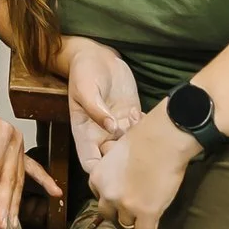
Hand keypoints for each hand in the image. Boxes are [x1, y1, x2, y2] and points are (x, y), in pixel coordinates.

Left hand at [0, 75, 51, 228]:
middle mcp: (13, 138)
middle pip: (9, 176)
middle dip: (4, 202)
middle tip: (1, 223)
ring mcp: (17, 145)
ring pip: (17, 178)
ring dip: (15, 201)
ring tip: (12, 222)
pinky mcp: (15, 150)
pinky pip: (30, 168)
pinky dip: (42, 180)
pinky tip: (55, 192)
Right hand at [62, 38, 142, 174]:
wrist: (98, 55)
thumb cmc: (84, 71)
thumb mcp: (85, 88)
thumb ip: (96, 109)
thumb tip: (111, 128)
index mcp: (84, 132)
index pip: (90, 164)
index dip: (101, 174)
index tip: (116, 170)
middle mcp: (101, 134)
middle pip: (113, 163)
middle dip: (126, 163)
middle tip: (136, 148)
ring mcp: (117, 127)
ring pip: (130, 149)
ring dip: (138, 143)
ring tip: (137, 122)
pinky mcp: (130, 117)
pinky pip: (140, 132)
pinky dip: (145, 129)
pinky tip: (141, 115)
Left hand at [87, 103, 199, 228]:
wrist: (161, 141)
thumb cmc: (141, 138)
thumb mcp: (115, 152)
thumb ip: (111, 168)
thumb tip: (115, 173)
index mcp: (97, 177)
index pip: (99, 196)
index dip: (112, 196)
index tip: (123, 192)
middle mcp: (107, 194)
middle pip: (108, 214)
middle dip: (120, 210)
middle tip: (135, 203)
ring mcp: (126, 205)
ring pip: (126, 223)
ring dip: (136, 217)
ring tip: (148, 207)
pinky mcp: (146, 213)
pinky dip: (149, 228)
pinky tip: (155, 219)